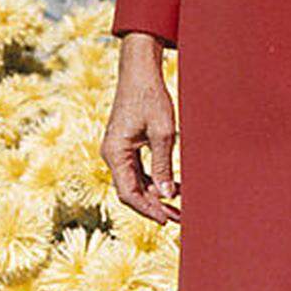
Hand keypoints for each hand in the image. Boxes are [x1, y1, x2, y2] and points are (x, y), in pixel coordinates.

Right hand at [100, 36, 180, 224]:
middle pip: (130, 191)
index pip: (128, 193)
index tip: (167, 219)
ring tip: (179, 206)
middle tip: (178, 217)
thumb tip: (167, 195)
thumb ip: (163, 165)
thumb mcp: (163, 132)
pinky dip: (153, 179)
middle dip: (153, 206)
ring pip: (135, 182)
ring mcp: (117, 150)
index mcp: (115, 152)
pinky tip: (172, 186)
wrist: (139, 71)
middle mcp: (112, 154)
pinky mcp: (125, 145)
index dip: (148, 210)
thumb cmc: (150, 97)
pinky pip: (137, 170)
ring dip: (155, 194)